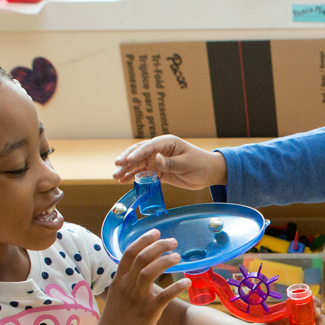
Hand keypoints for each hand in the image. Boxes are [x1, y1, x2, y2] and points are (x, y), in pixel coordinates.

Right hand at [92, 230, 191, 324]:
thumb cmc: (114, 320)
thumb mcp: (116, 296)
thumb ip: (126, 282)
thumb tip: (136, 271)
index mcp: (119, 280)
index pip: (129, 253)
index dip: (143, 240)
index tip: (156, 232)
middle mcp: (127, 286)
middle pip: (142, 258)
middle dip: (158, 246)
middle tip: (173, 241)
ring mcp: (137, 299)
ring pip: (150, 272)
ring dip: (166, 261)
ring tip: (178, 256)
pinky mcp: (148, 312)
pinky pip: (164, 296)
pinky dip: (176, 287)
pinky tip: (186, 281)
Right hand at [112, 135, 226, 189]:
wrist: (209, 173)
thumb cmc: (201, 164)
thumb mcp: (187, 164)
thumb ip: (171, 163)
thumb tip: (156, 160)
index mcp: (167, 143)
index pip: (149, 146)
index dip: (137, 153)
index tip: (127, 161)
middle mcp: (160, 150)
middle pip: (139, 153)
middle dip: (127, 160)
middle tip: (116, 168)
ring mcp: (157, 160)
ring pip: (138, 163)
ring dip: (126, 170)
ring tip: (116, 177)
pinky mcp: (158, 170)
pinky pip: (143, 172)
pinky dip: (133, 176)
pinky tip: (123, 181)